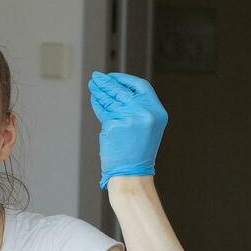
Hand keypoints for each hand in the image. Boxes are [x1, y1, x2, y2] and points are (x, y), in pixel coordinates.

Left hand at [88, 71, 166, 189]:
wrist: (132, 174)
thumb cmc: (138, 153)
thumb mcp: (147, 127)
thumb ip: (138, 108)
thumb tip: (117, 88)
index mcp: (157, 112)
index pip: (141, 86)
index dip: (126, 79)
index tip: (114, 76)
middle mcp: (145, 113)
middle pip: (122, 90)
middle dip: (107, 82)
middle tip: (97, 77)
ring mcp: (129, 119)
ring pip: (110, 99)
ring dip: (99, 90)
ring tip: (93, 84)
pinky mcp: (114, 126)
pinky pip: (103, 111)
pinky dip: (97, 104)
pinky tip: (94, 98)